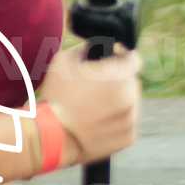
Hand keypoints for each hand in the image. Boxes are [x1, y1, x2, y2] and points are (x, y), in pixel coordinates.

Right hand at [37, 42, 141, 168]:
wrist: (51, 137)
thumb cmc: (56, 98)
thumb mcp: (64, 61)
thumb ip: (86, 48)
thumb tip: (97, 47)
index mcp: (120, 77)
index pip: (133, 59)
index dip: (121, 55)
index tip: (112, 58)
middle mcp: (131, 98)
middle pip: (131, 81)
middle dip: (118, 80)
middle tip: (95, 86)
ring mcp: (131, 119)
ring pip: (130, 103)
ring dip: (117, 100)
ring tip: (94, 106)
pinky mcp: (128, 137)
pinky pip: (127, 122)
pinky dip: (116, 120)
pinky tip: (97, 121)